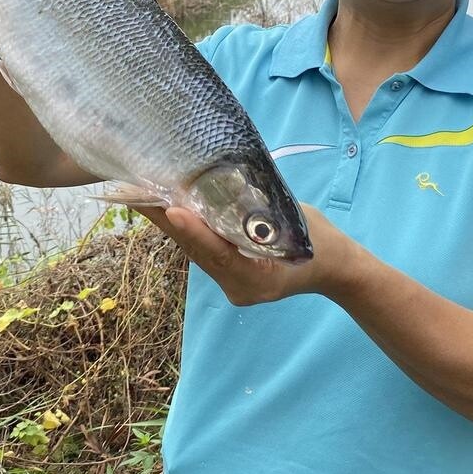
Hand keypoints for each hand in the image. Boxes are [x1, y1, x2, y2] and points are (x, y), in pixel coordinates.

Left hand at [137, 204, 361, 305]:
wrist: (335, 269)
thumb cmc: (320, 240)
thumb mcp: (294, 220)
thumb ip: (259, 211)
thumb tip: (222, 185)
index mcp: (262, 278)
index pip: (221, 254)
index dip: (195, 232)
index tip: (171, 210)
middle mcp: (241, 288)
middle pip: (199, 252)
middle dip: (169, 222)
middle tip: (137, 193)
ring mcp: (233, 287)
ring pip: (197, 252)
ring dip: (171, 225)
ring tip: (142, 195)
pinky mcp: (229, 279)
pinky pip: (204, 253)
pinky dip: (188, 231)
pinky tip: (166, 209)